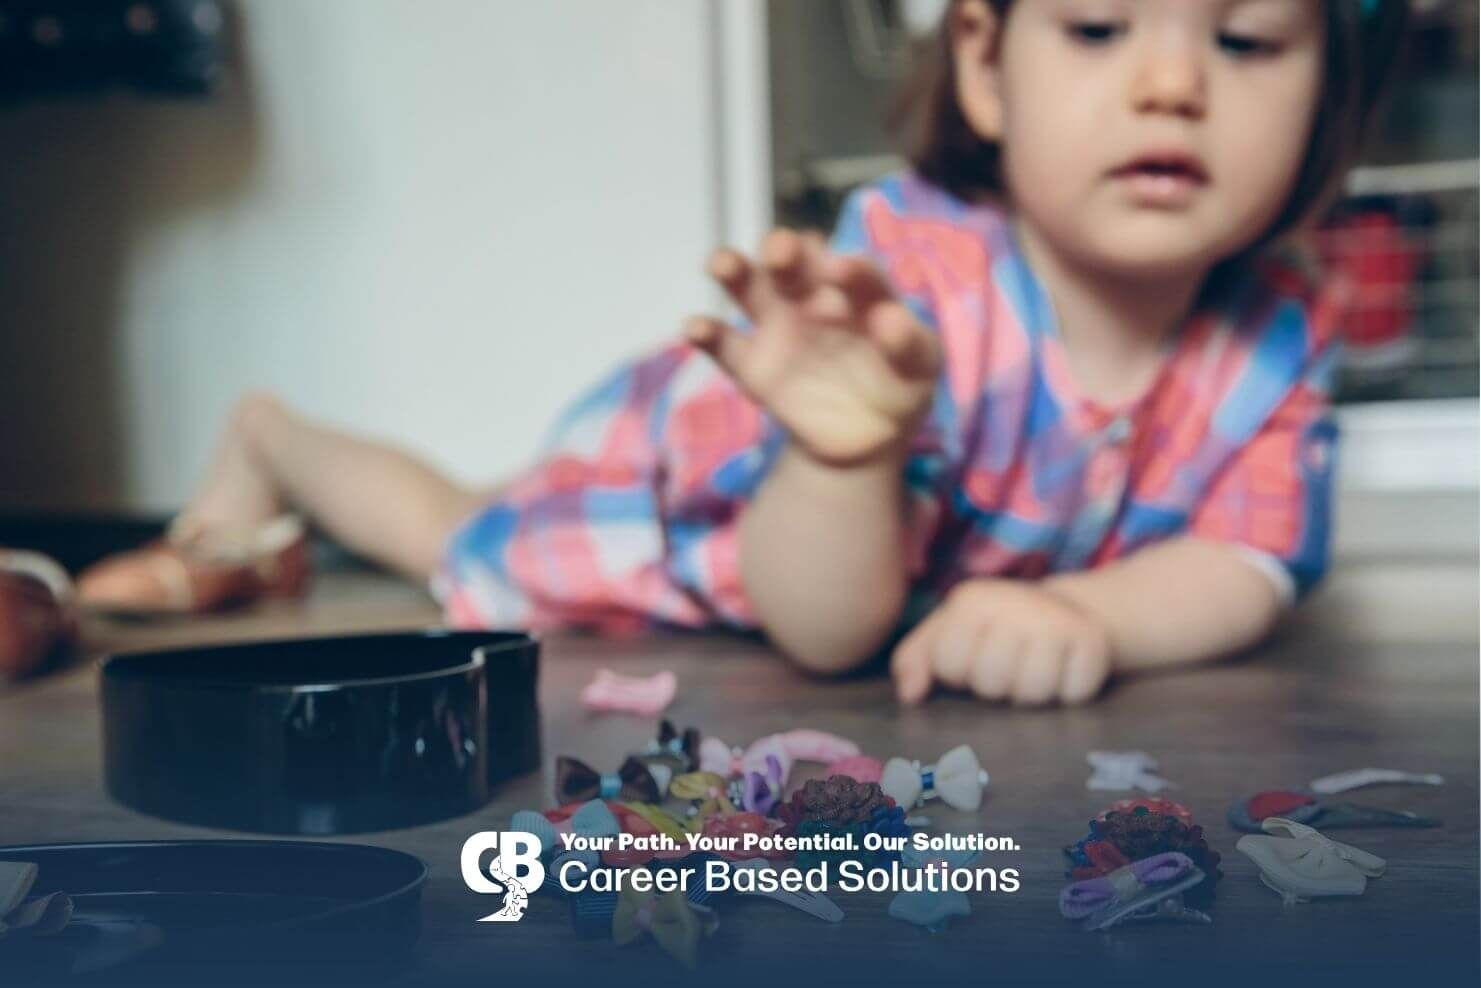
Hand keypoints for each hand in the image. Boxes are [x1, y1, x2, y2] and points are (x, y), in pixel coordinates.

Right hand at [684, 229, 939, 467]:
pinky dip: (707, 333)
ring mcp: (779, 327)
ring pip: (749, 288)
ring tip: (722, 264)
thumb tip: (891, 318)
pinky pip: (725, 345)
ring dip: (734, 270)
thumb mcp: (919, 367)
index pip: (852, 270)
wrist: (869, 437)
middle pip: (792, 263)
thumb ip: (909, 343)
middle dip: (783, 250)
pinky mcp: (753, 365)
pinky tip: (695, 327)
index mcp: (858, 291)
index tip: (840, 270)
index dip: (846, 268)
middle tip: (780, 251)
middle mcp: (812, 296)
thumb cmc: (900, 385)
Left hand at [891, 579, 1111, 706]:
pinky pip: (1071, 694)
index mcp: (972, 600)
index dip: (958, 673)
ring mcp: (1056, 620)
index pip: (948, 663)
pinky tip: (1062, 668)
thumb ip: (914, 660)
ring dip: (1030, 693)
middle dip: (995, 686)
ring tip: (1032, 668)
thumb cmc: (993, 631)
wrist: (1064, 610)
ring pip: (1031, 693)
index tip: (973, 657)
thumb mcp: (946, 635)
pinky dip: (1066, 692)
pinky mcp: (1092, 641)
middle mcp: (1014, 603)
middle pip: (990, 682)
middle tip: (1007, 664)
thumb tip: (910, 695)